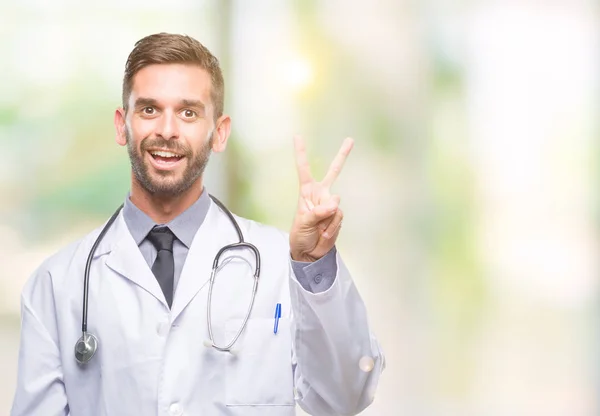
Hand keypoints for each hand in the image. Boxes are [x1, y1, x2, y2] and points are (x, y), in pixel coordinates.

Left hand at [289, 135, 353, 261]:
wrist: (310, 252)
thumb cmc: (300, 234)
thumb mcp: (303, 222)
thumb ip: (318, 212)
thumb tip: (335, 204)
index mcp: (306, 191)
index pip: (304, 169)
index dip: (301, 153)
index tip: (297, 136)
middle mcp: (321, 194)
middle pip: (334, 171)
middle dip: (342, 155)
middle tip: (350, 139)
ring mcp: (331, 204)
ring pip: (335, 206)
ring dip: (327, 220)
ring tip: (318, 229)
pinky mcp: (338, 215)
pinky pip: (338, 217)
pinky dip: (332, 227)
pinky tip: (324, 232)